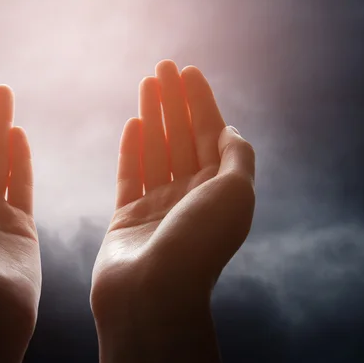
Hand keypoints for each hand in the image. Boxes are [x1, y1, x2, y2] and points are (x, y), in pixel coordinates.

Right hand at [91, 59, 254, 335]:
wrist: (152, 295)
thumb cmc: (197, 244)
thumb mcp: (235, 194)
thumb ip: (235, 157)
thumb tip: (229, 130)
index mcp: (218, 190)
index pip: (209, 133)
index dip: (200, 100)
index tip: (188, 70)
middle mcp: (190, 195)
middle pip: (182, 136)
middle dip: (175, 100)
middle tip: (163, 67)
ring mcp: (158, 205)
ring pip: (156, 149)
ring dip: (153, 115)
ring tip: (146, 83)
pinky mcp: (128, 215)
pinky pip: (131, 173)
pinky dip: (132, 148)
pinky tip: (133, 123)